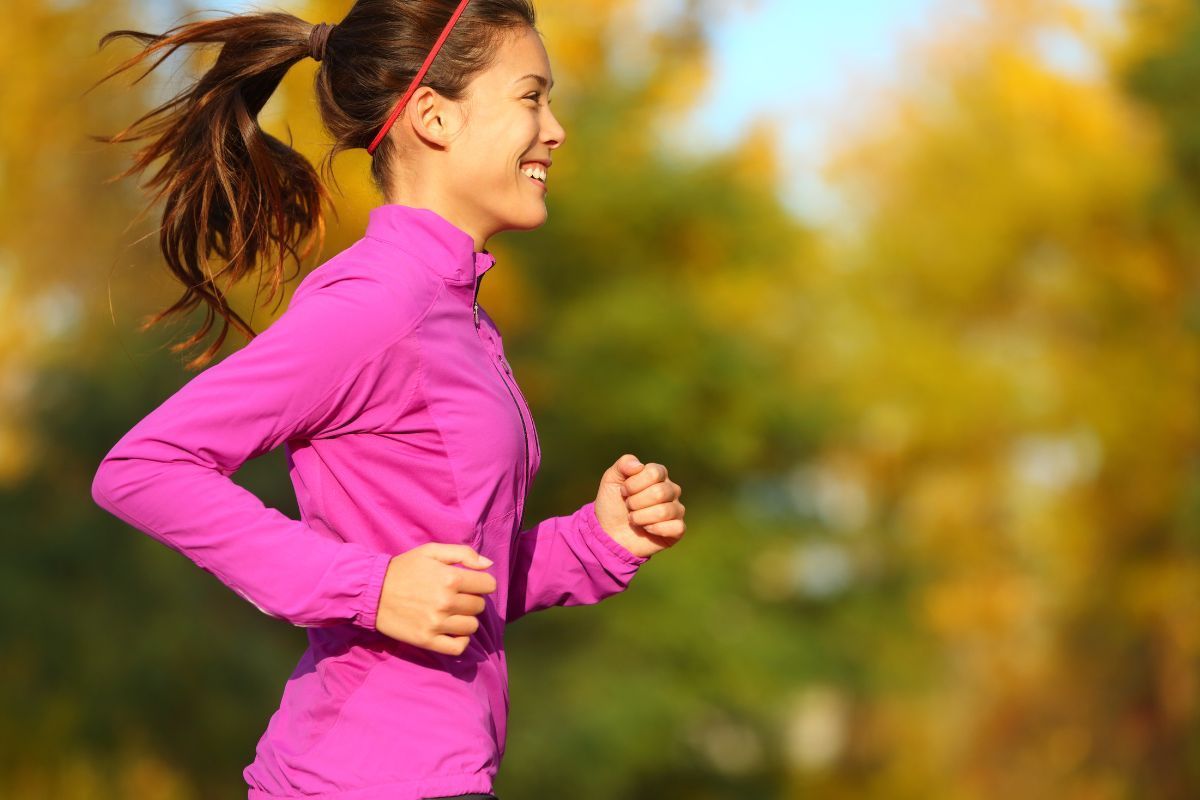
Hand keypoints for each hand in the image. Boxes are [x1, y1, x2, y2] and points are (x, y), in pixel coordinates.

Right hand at [374, 543, 496, 655]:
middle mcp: (446, 602)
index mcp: (451, 578)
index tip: (470, 583)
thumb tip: (488, 565)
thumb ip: (463, 553)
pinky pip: (458, 647)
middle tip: (456, 597)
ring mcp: (437, 623)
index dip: (482, 583)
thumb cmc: (404, 568)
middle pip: (479, 606)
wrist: (372, 591)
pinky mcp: (427, 640)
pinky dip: (460, 640)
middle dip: (472, 599)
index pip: (488, 585)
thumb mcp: (432, 551)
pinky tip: (452, 631)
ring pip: (472, 626)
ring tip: (452, 613)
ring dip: (466, 619)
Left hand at [594, 454, 686, 558]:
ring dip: (641, 517)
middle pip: (660, 492)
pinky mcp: (678, 529)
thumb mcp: (611, 479)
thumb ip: (624, 464)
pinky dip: (655, 529)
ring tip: (634, 519)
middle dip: (636, 502)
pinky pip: (676, 527)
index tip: (623, 491)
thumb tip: (639, 465)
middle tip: (628, 506)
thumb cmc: (613, 504)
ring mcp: (676, 509)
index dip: (634, 484)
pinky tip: (647, 529)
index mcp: (658, 474)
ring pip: (665, 511)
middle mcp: (671, 490)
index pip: (654, 473)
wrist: (610, 532)